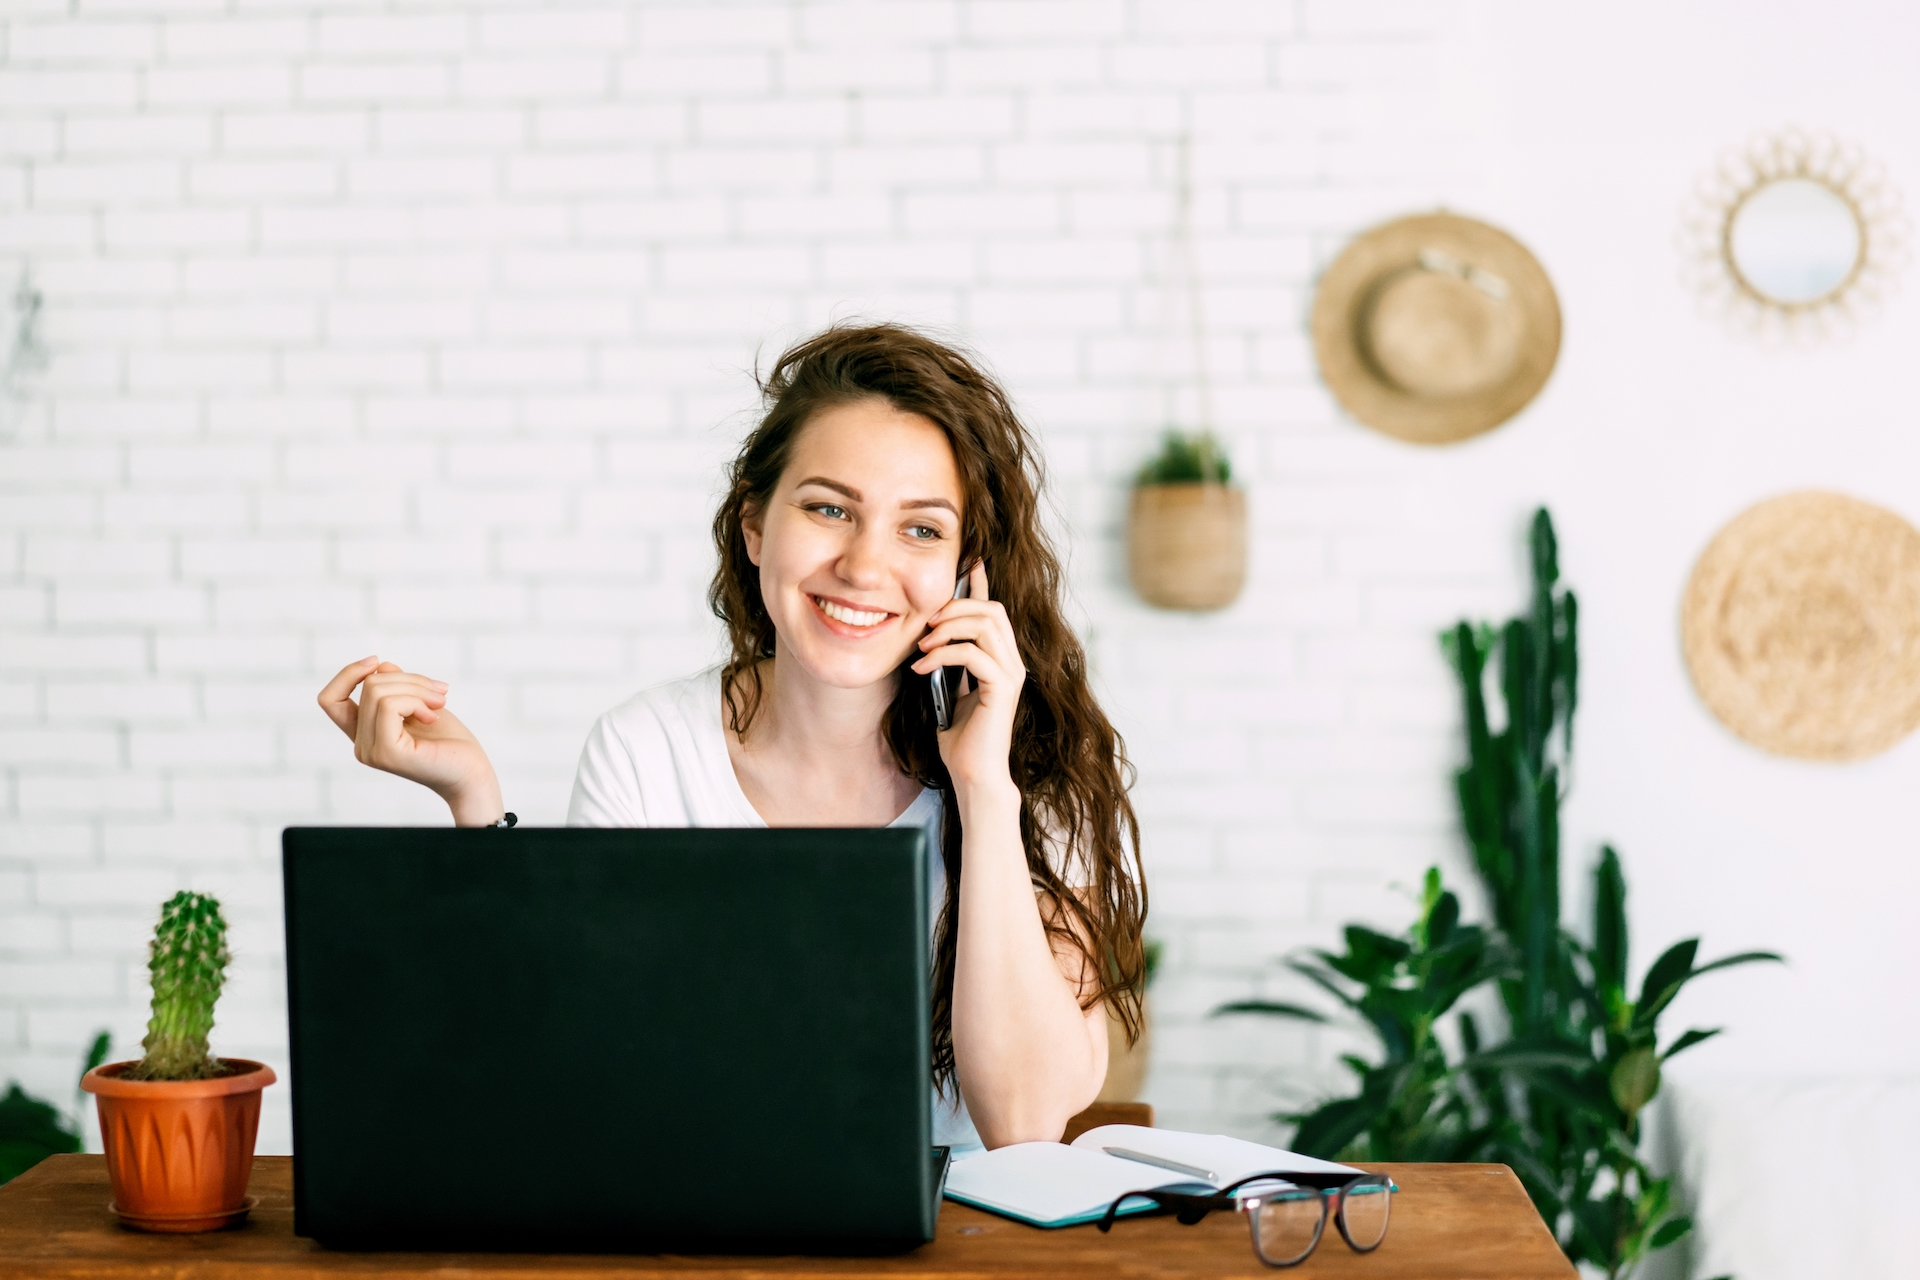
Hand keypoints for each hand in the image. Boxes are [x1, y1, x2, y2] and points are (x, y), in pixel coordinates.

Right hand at [317, 657, 503, 825]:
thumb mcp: (419, 703)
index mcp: (364, 734)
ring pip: (378, 691)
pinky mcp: (387, 752)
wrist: (471, 772)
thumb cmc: (448, 740)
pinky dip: (416, 701)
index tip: (377, 662)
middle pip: (369, 685)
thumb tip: (380, 667)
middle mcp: (361, 745)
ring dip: (417, 688)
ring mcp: (371, 751)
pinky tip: (433, 716)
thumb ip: (395, 687)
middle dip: (409, 678)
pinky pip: (389, 705)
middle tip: (439, 692)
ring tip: (440, 703)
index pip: (330, 699)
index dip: (347, 674)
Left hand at [911, 561, 1025, 796]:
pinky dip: (943, 654)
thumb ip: (949, 664)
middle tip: (926, 621)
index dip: (980, 583)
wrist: (973, 773)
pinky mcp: (1002, 688)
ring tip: (922, 644)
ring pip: (985, 624)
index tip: (968, 562)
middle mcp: (1012, 661)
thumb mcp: (949, 691)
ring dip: (948, 627)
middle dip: (956, 606)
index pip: (994, 610)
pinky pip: (973, 654)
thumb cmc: (960, 738)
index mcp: (1001, 658)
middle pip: (992, 609)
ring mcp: (1011, 673)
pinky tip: (922, 667)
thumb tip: (928, 638)